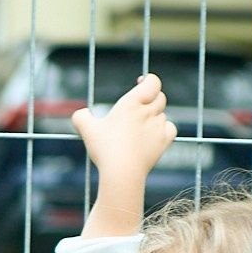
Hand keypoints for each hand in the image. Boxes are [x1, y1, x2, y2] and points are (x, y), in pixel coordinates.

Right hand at [71, 74, 177, 238]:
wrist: (123, 172)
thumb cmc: (105, 149)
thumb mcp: (87, 130)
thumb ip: (81, 118)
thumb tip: (81, 113)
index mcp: (131, 103)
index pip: (152, 82)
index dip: (148, 80)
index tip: (140, 82)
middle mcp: (148, 112)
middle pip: (160, 97)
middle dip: (151, 98)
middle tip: (140, 104)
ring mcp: (158, 126)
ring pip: (163, 113)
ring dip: (154, 115)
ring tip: (140, 125)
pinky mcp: (164, 141)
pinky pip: (170, 128)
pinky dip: (164, 128)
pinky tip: (155, 132)